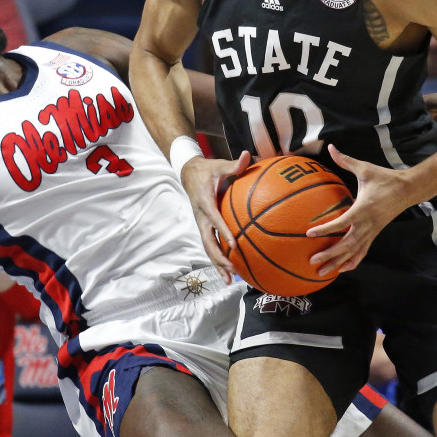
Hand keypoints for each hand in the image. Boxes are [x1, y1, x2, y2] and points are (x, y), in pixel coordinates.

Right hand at [180, 151, 251, 279]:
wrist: (187, 173)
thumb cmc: (207, 170)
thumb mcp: (219, 165)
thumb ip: (235, 164)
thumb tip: (249, 155)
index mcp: (205, 202)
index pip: (214, 219)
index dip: (223, 231)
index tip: (235, 244)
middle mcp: (201, 216)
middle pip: (207, 241)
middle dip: (219, 256)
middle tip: (232, 268)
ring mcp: (201, 224)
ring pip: (207, 248)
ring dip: (217, 264)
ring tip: (229, 280)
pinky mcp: (203, 227)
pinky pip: (210, 245)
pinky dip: (218, 259)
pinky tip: (230, 271)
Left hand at [306, 145, 412, 276]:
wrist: (408, 190)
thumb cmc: (385, 178)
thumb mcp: (365, 168)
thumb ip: (346, 160)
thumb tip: (330, 147)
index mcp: (362, 209)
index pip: (341, 223)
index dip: (325, 229)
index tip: (309, 233)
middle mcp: (367, 224)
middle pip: (346, 244)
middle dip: (329, 254)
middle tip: (312, 261)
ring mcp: (371, 232)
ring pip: (353, 252)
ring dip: (337, 263)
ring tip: (320, 273)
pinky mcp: (374, 234)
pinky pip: (362, 252)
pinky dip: (352, 262)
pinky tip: (341, 269)